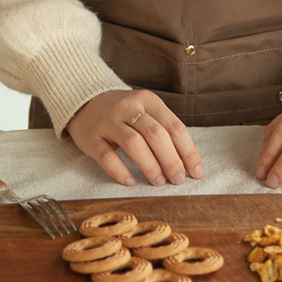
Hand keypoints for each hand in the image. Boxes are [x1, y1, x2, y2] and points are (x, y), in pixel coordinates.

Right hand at [66, 89, 203, 187]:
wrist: (84, 103)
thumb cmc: (124, 114)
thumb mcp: (145, 111)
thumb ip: (163, 130)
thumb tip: (187, 163)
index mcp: (148, 100)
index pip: (174, 126)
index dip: (188, 151)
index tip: (196, 172)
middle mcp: (129, 107)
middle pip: (155, 134)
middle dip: (171, 160)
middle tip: (178, 180)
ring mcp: (108, 121)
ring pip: (133, 143)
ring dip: (149, 165)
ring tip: (158, 182)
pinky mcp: (91, 136)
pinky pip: (106, 155)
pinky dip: (120, 170)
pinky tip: (130, 182)